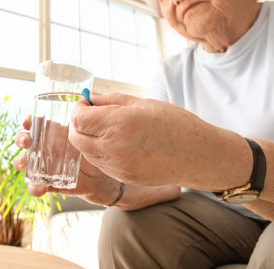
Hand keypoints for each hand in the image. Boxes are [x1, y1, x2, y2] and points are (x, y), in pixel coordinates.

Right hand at [13, 115, 121, 205]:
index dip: (28, 121)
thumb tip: (91, 99)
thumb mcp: (90, 136)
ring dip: (21, 162)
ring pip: (25, 164)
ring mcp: (45, 167)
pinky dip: (35, 188)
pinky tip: (40, 188)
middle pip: (25, 141)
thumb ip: (88, 122)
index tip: (27, 121)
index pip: (36, 124)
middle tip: (25, 141)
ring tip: (25, 164)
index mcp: (53, 134)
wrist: (102, 178)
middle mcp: (45, 149)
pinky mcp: (49, 184)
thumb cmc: (93, 151)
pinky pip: (37, 186)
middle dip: (21, 139)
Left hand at [69, 92, 210, 185]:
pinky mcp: (123, 177)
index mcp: (119, 124)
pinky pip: (100, 163)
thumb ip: (111, 100)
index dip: (78, 107)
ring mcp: (117, 166)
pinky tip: (116, 143)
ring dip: (87, 138)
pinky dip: (99, 151)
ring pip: (85, 151)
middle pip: (76, 137)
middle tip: (92, 114)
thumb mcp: (142, 103)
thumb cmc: (175, 124)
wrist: (198, 156)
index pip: (78, 118)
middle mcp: (113, 148)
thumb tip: (90, 97)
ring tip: (106, 128)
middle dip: (78, 124)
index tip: (87, 102)